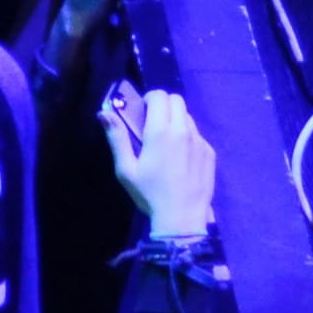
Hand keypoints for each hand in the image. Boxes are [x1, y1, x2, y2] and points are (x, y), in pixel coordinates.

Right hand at [102, 82, 216, 239]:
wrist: (182, 217)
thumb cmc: (149, 194)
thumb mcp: (126, 169)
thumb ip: (117, 138)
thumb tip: (103, 113)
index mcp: (160, 131)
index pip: (160, 95)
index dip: (150, 99)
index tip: (143, 111)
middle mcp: (183, 130)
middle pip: (177, 100)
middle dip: (164, 105)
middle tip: (153, 123)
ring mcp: (199, 141)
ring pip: (188, 117)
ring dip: (176, 121)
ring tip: (167, 143)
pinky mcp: (209, 152)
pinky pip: (197, 135)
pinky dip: (187, 138)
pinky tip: (180, 159)